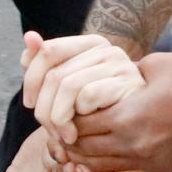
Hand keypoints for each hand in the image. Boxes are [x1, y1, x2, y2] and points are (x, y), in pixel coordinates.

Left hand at [20, 31, 144, 145]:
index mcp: (90, 44)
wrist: (143, 122)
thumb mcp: (69, 85)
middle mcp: (106, 49)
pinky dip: (80, 116)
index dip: (31, 79)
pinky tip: (84, 128)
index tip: (30, 103)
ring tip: (65, 135)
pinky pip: (88, 96)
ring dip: (59, 117)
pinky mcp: (128, 85)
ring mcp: (119, 65)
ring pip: (67, 86)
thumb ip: (44, 64)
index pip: (48, 51)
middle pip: (54, 74)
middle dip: (44, 108)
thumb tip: (29, 37)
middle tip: (48, 129)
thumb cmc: (101, 105)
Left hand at [65, 51, 171, 171]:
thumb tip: (92, 83)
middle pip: (81, 148)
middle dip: (65, 139)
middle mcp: (134, 144)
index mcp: (127, 116)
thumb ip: (117, 78)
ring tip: (70, 146)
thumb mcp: (147, 67)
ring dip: (77, 159)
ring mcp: (147, 161)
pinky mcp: (159, 171)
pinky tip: (86, 170)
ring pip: (94, 169)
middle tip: (59, 130)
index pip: (76, 124)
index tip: (59, 109)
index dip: (62, 117)